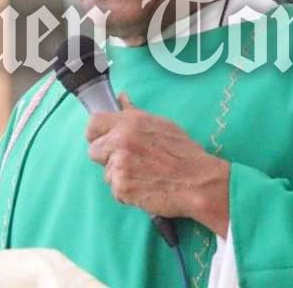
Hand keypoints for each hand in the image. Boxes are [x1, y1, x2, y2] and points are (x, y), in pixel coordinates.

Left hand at [85, 93, 229, 236]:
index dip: (96, 134)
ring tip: (144, 176)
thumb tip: (122, 98)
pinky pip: (115, 191)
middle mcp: (121, 140)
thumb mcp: (161, 124)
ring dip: (120, 177)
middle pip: (94, 151)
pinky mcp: (122, 187)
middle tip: (130, 162)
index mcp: (130, 122)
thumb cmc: (184, 154)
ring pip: (106, 173)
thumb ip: (135, 113)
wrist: (199, 182)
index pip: (93, 123)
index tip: (103, 141)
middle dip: (107, 158)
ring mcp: (120, 164)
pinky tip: (145, 188)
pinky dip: (127, 193)